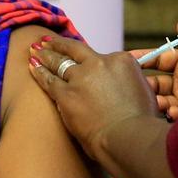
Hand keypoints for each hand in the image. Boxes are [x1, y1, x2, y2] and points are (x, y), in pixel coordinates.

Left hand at [28, 36, 161, 160]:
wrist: (127, 137)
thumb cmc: (141, 123)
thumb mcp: (146, 94)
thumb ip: (132, 83)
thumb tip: (126, 85)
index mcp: (122, 61)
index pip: (102, 56)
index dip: (91, 58)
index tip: (82, 57)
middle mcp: (100, 63)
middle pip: (76, 50)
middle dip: (59, 44)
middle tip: (47, 41)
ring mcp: (81, 78)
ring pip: (59, 63)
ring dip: (45, 55)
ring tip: (35, 50)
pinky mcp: (66, 94)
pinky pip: (49, 80)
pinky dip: (39, 72)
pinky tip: (32, 66)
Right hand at [129, 19, 177, 119]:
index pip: (161, 60)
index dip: (145, 59)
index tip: (128, 60)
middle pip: (157, 82)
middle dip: (145, 84)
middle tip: (135, 86)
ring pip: (161, 100)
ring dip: (155, 101)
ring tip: (157, 101)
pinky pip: (171, 116)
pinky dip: (168, 114)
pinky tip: (173, 112)